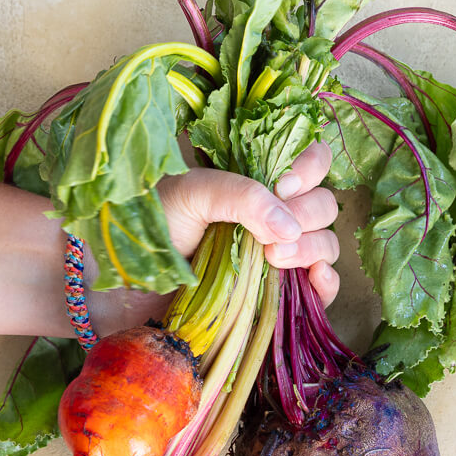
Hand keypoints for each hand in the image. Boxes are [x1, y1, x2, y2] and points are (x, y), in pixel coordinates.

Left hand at [158, 142, 338, 306]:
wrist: (127, 283)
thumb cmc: (152, 228)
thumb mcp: (191, 193)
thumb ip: (241, 196)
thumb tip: (290, 227)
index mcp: (256, 181)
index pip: (309, 161)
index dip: (308, 169)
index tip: (282, 185)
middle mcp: (274, 216)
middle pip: (323, 205)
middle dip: (305, 214)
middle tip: (267, 234)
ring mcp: (279, 255)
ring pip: (326, 243)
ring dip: (312, 247)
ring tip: (274, 259)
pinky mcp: (278, 294)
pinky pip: (323, 288)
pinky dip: (328, 283)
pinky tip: (314, 277)